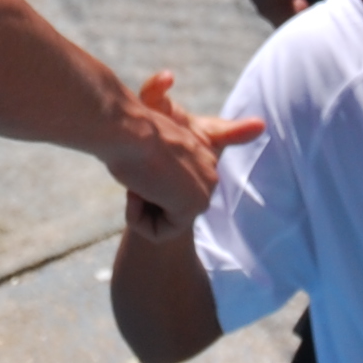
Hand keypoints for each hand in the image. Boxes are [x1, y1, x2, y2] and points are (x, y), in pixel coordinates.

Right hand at [106, 69, 259, 236]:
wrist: (128, 129)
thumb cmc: (130, 132)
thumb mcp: (152, 147)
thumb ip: (170, 163)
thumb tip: (234, 142)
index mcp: (204, 156)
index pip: (175, 194)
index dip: (153, 190)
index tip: (157, 168)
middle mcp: (211, 173)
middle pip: (168, 211)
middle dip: (145, 198)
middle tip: (138, 171)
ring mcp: (206, 189)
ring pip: (162, 224)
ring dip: (140, 206)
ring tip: (139, 177)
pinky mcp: (194, 206)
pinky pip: (157, 233)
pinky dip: (138, 218)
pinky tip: (139, 191)